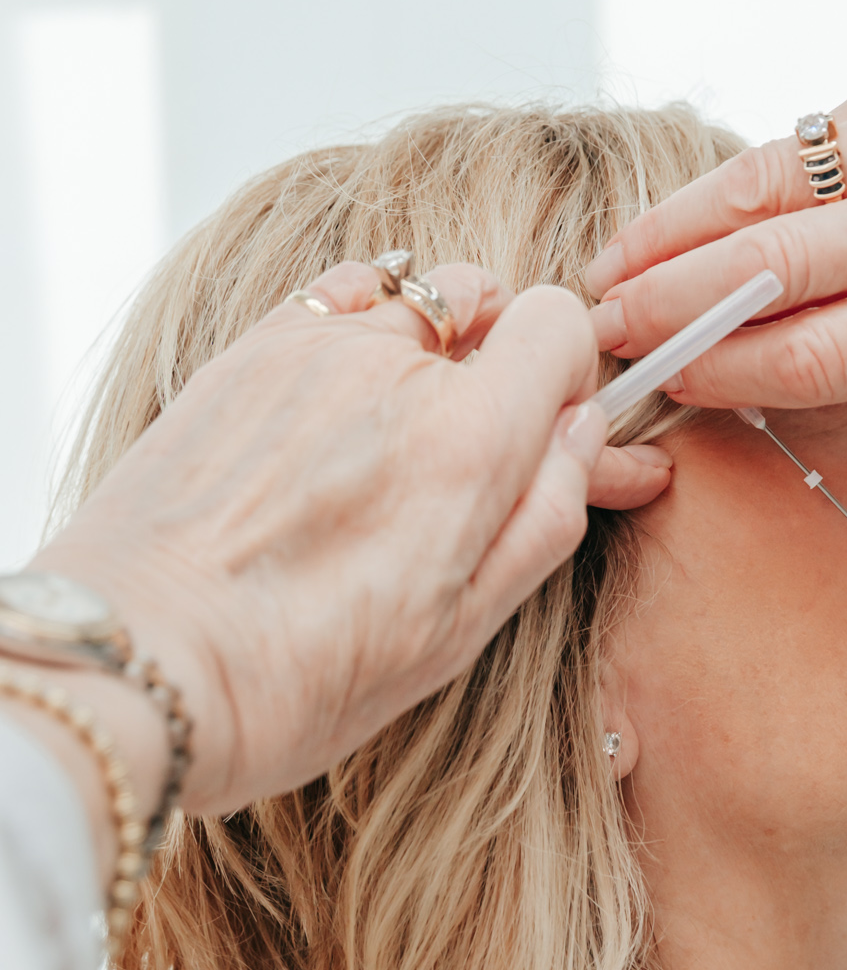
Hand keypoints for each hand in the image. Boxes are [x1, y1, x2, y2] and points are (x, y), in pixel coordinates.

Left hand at [30, 263, 668, 822]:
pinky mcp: (245, 350)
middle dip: (496, 363)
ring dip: (424, 342)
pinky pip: (334, 294)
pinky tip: (339, 391)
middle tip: (469, 443)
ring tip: (393, 426)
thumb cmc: (297, 676)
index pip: (560, 322)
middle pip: (488, 305)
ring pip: (410, 296)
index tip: (547, 424)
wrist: (139, 664)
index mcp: (468, 443)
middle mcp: (395, 369)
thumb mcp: (460, 630)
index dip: (565, 372)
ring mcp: (311, 347)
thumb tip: (584, 433)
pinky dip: (357, 323)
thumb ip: (546, 515)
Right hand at [584, 28, 846, 405]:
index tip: (662, 384)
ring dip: (673, 232)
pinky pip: (809, 142)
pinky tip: (697, 211)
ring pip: (767, 189)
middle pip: (771, 271)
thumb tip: (767, 342)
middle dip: (666, 305)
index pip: (817, 355)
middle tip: (595, 328)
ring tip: (611, 265)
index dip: (722, 374)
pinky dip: (745, 183)